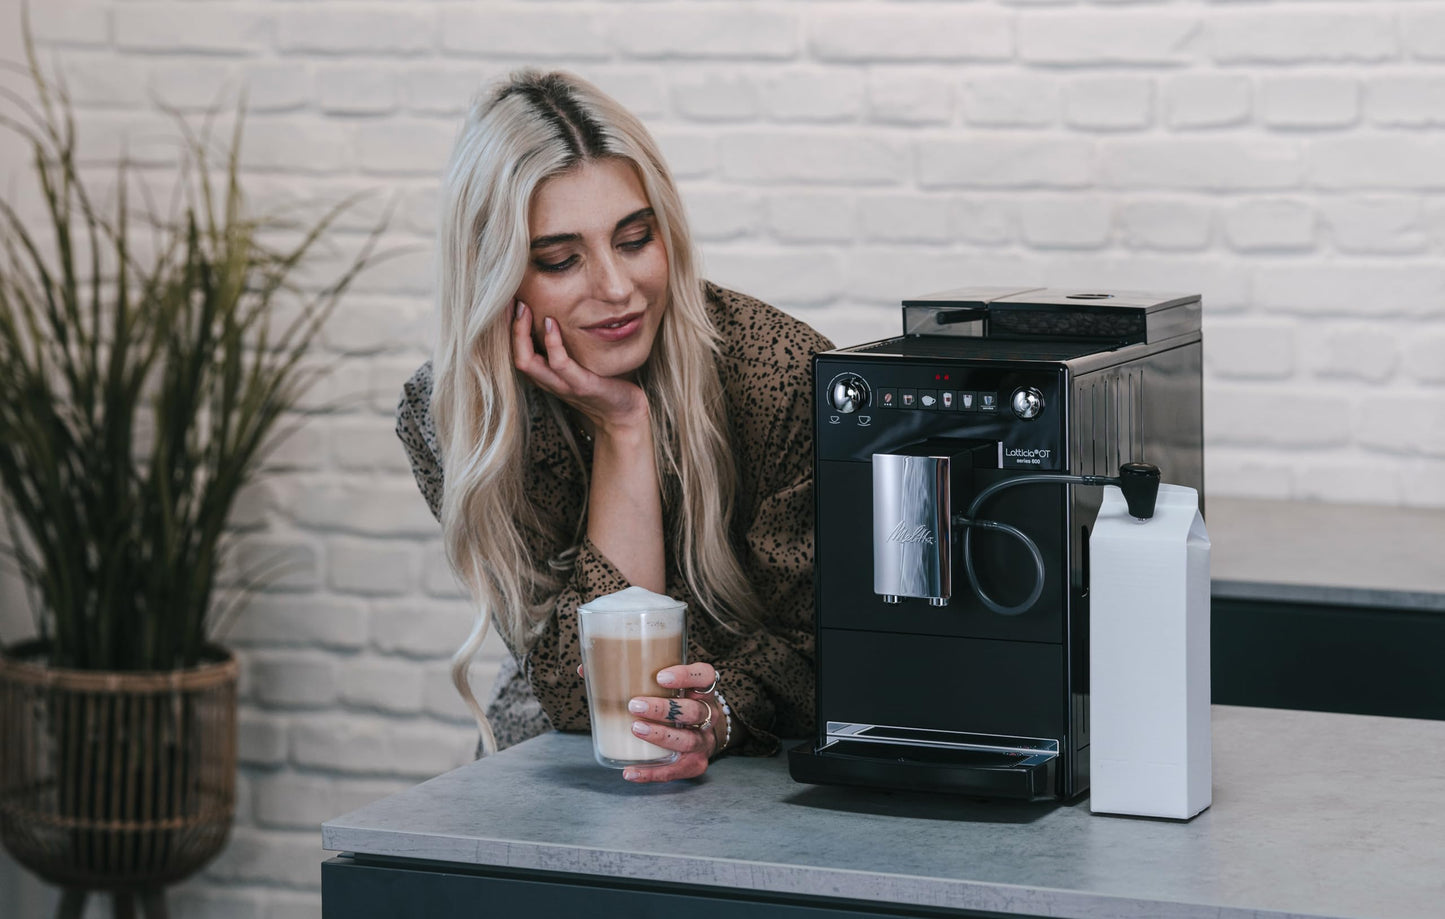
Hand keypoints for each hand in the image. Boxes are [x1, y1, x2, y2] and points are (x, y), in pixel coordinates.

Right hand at [512, 300, 647, 432]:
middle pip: (515, 356)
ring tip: (524, 308)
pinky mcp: (581, 386)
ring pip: (527, 362)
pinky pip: (559, 363)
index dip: (508, 327)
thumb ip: (567, 344)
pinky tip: (551, 323)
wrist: (624, 413)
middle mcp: (547, 382)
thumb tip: (560, 311)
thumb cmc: (603, 383)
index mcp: (544, 375)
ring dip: (522, 333)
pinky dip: (552, 342)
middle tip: (514, 300)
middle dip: (510, 327)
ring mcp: (562, 385)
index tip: (510, 300)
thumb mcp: (580, 361)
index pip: (516, 351)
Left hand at [622, 663, 725, 782]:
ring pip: (688, 740)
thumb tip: (586, 668)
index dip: (686, 676)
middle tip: (635, 705)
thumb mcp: (667, 687)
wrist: (702, 734)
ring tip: (636, 729)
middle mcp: (708, 715)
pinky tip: (630, 771)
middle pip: (693, 711)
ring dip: (661, 735)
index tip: (660, 677)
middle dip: (664, 709)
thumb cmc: (676, 704)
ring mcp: (703, 741)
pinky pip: (674, 770)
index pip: (705, 676)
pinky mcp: (695, 764)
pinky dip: (651, 772)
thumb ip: (633, 677)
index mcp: (702, 691)